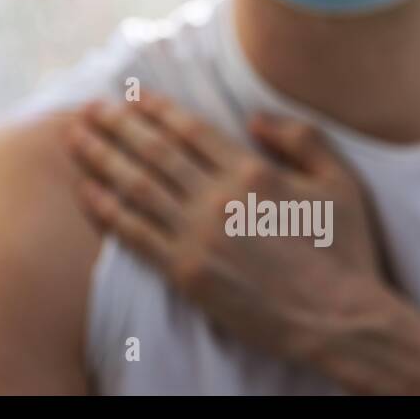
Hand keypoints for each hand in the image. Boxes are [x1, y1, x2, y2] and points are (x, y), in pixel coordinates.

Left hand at [67, 90, 388, 365]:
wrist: (341, 322)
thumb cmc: (346, 252)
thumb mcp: (341, 182)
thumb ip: (301, 139)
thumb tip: (254, 118)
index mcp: (252, 172)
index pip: (190, 130)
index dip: (156, 109)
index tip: (131, 96)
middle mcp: (218, 198)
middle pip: (154, 152)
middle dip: (117, 125)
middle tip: (87, 108)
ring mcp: (198, 237)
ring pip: (136, 186)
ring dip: (101, 158)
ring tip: (73, 139)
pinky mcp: (185, 273)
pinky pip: (134, 235)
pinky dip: (105, 210)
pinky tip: (85, 191)